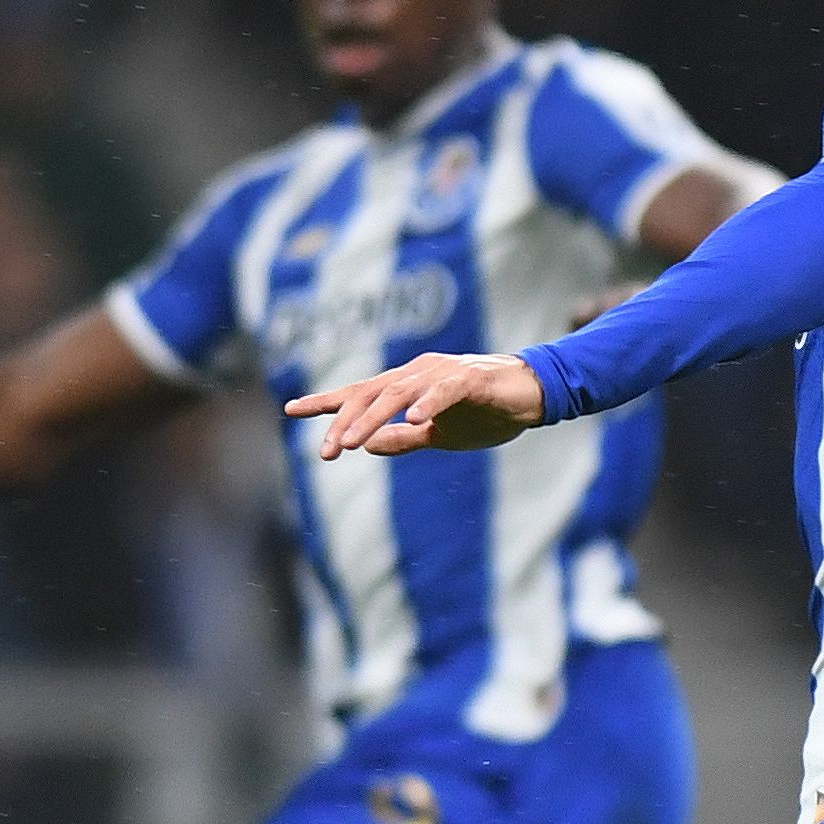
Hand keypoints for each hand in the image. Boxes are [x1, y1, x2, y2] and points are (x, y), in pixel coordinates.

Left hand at [285, 351, 543, 456]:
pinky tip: (413, 420)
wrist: (532, 396)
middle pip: (370, 395)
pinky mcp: (472, 378)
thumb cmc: (486, 412)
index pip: (358, 393)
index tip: (291, 410)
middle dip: (344, 422)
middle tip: (327, 451)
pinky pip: (445, 390)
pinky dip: (428, 403)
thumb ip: (402, 439)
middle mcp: (417, 373)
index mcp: (406, 386)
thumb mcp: (439, 435)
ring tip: (353, 442)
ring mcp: (443, 372)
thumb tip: (366, 445)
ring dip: (373, 418)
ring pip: (398, 393)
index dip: (325, 402)